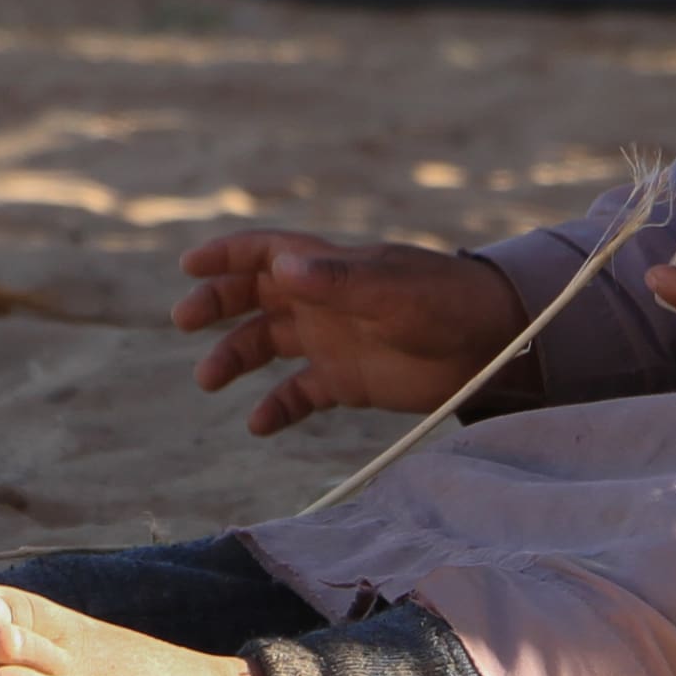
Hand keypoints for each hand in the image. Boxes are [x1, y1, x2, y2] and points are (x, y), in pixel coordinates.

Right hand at [174, 231, 525, 435]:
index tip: (188, 267)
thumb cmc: (446, 303)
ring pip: (267, 345)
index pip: (266, 252)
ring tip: (208, 380)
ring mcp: (332, 341)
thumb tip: (281, 265)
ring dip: (235, 357)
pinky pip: (299, 393)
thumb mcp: (392, 289)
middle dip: (216, 304)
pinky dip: (276, 407)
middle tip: (184, 322)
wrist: (492, 345)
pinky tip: (258, 424)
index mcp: (329, 267)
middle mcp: (322, 301)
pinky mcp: (347, 381)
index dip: (226, 255)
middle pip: (254, 296)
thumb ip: (338, 280)